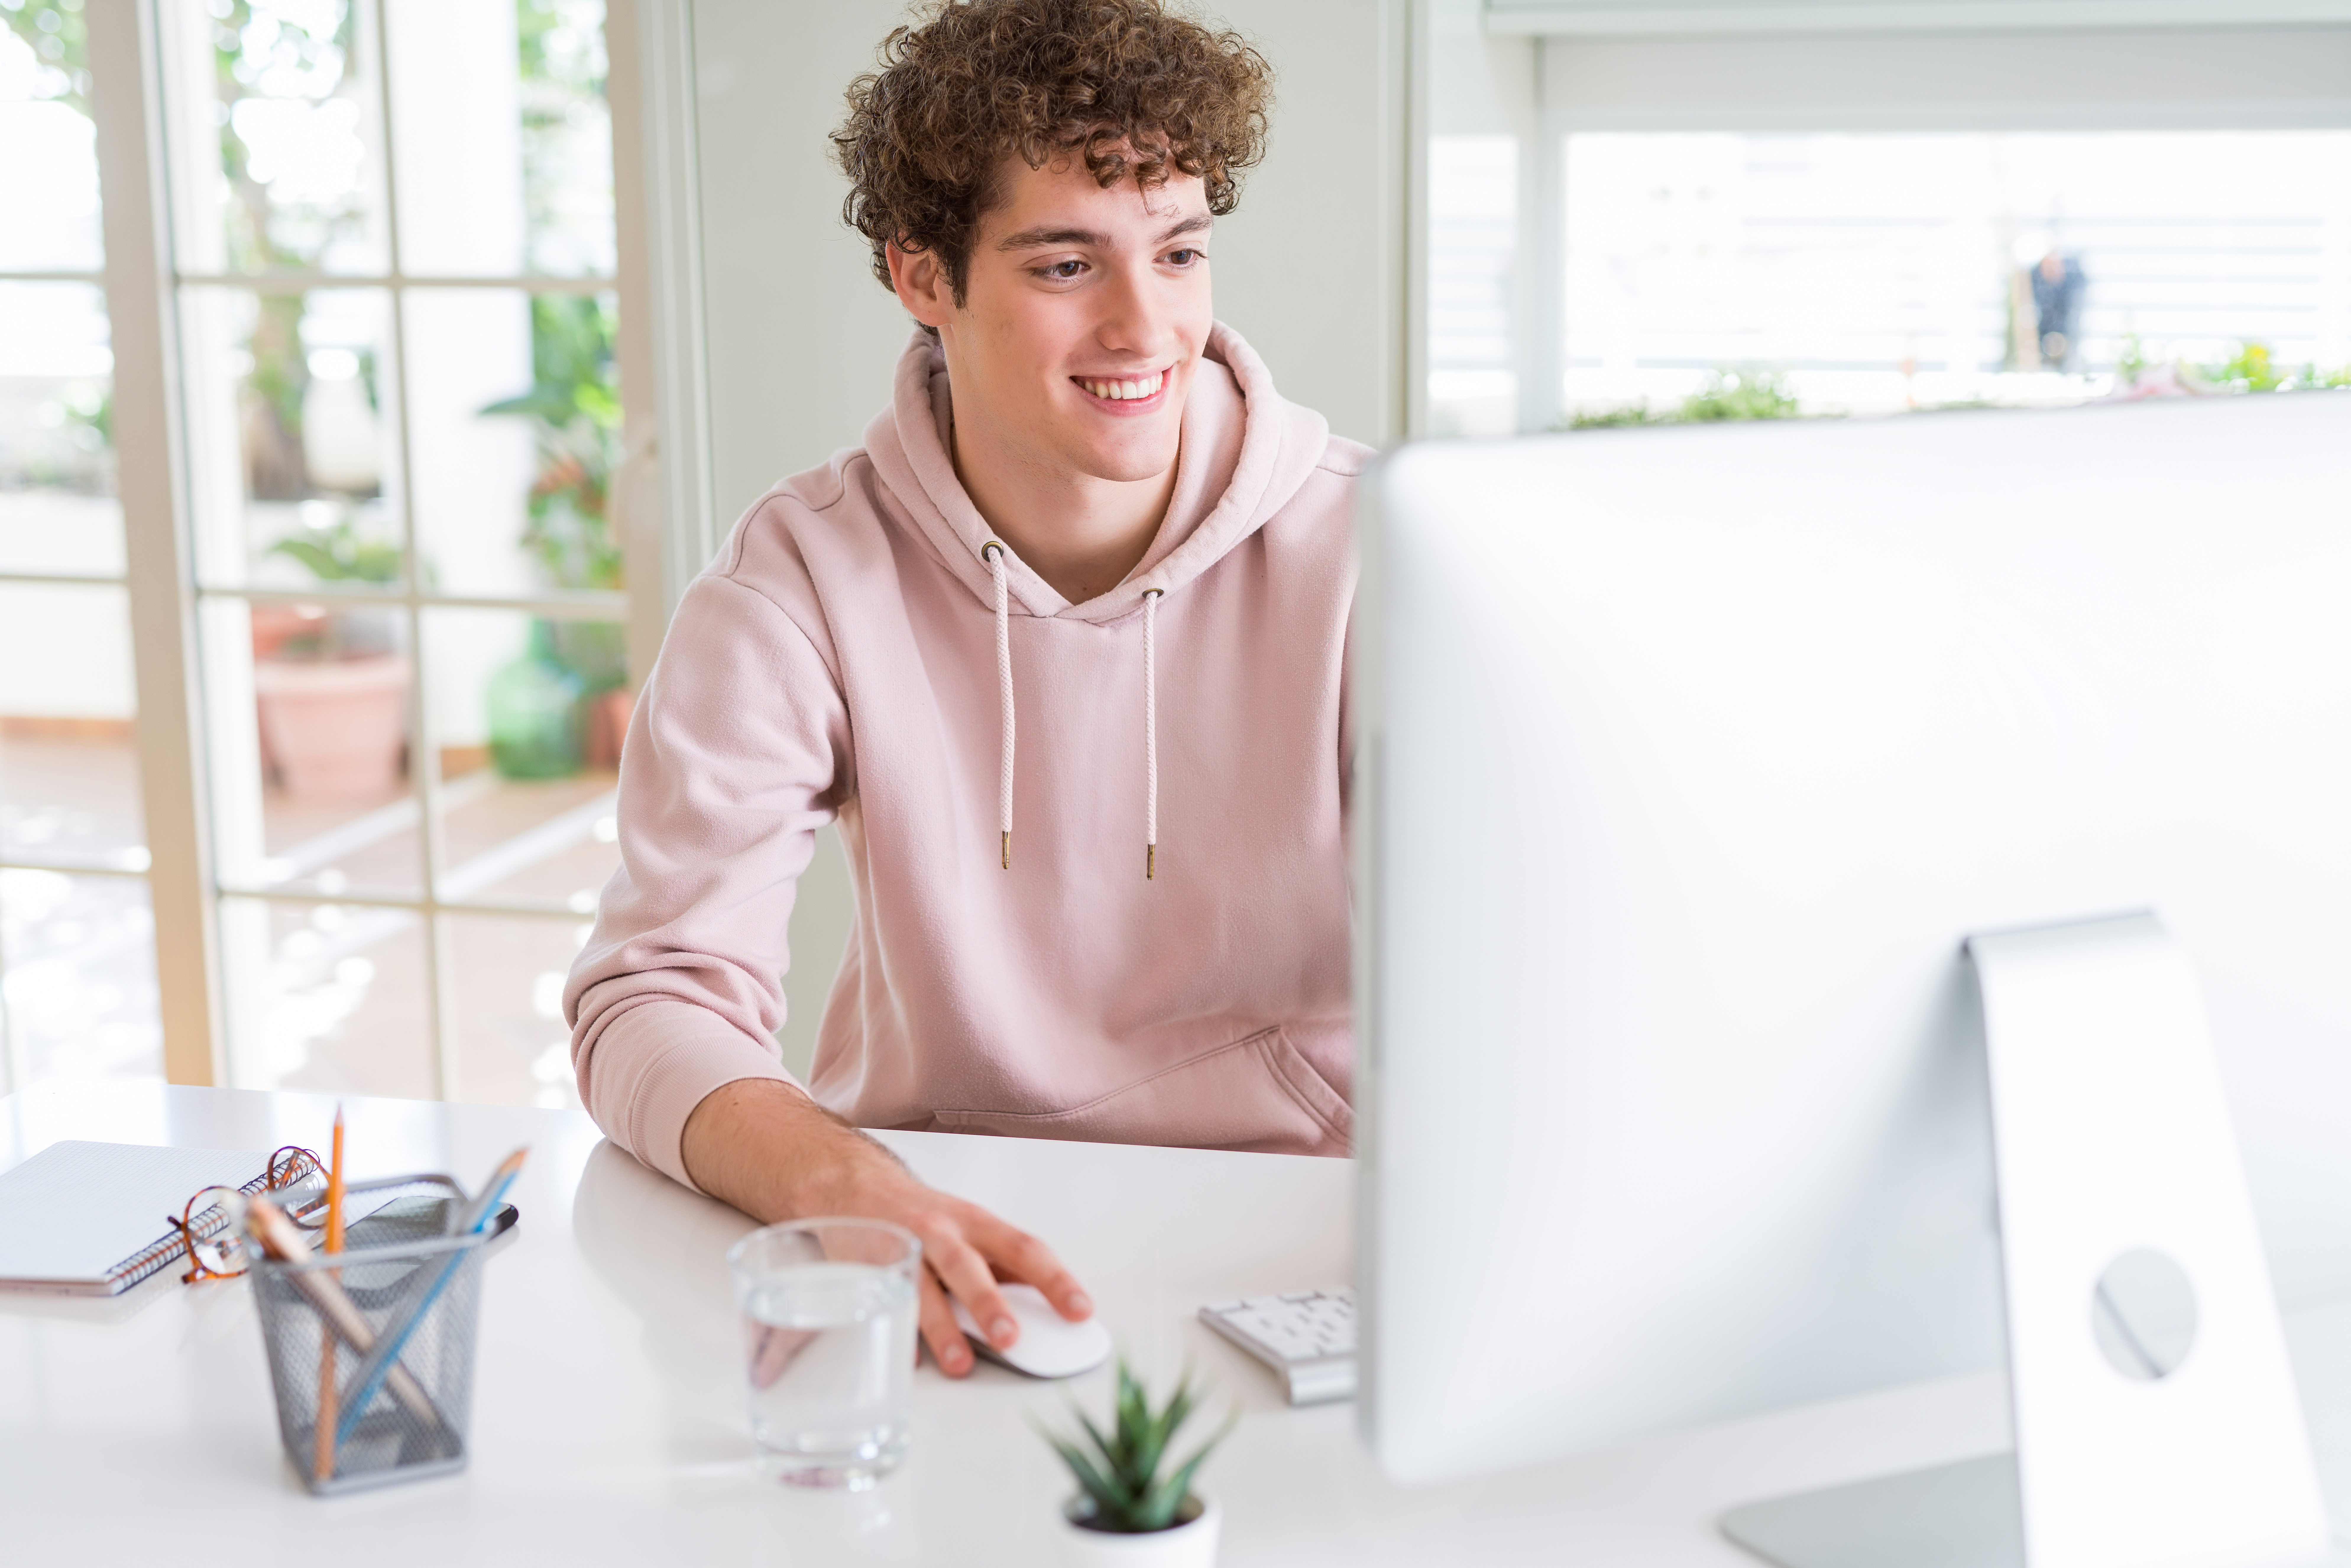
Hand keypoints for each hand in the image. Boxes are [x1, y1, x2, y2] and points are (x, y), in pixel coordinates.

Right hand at [681, 1077, 1092, 1375]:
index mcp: (975, 1223)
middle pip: (969, 1265)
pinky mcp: (868, 1269)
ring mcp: (902, 1249)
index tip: (1081, 1310)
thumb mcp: (968, 1229)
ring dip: (943, 1328)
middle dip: (990, 1302)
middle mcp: (940, 1231)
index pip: (1024, 1248)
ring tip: (960, 1363)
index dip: (1055, 1279)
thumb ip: (1000, 1265)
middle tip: (1012, 1337)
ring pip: (923, 1288)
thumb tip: (1045, 1303)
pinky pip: (885, 1301)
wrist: (849, 1185)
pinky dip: (897, 1330)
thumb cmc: (921, 1215)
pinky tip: (911, 1357)